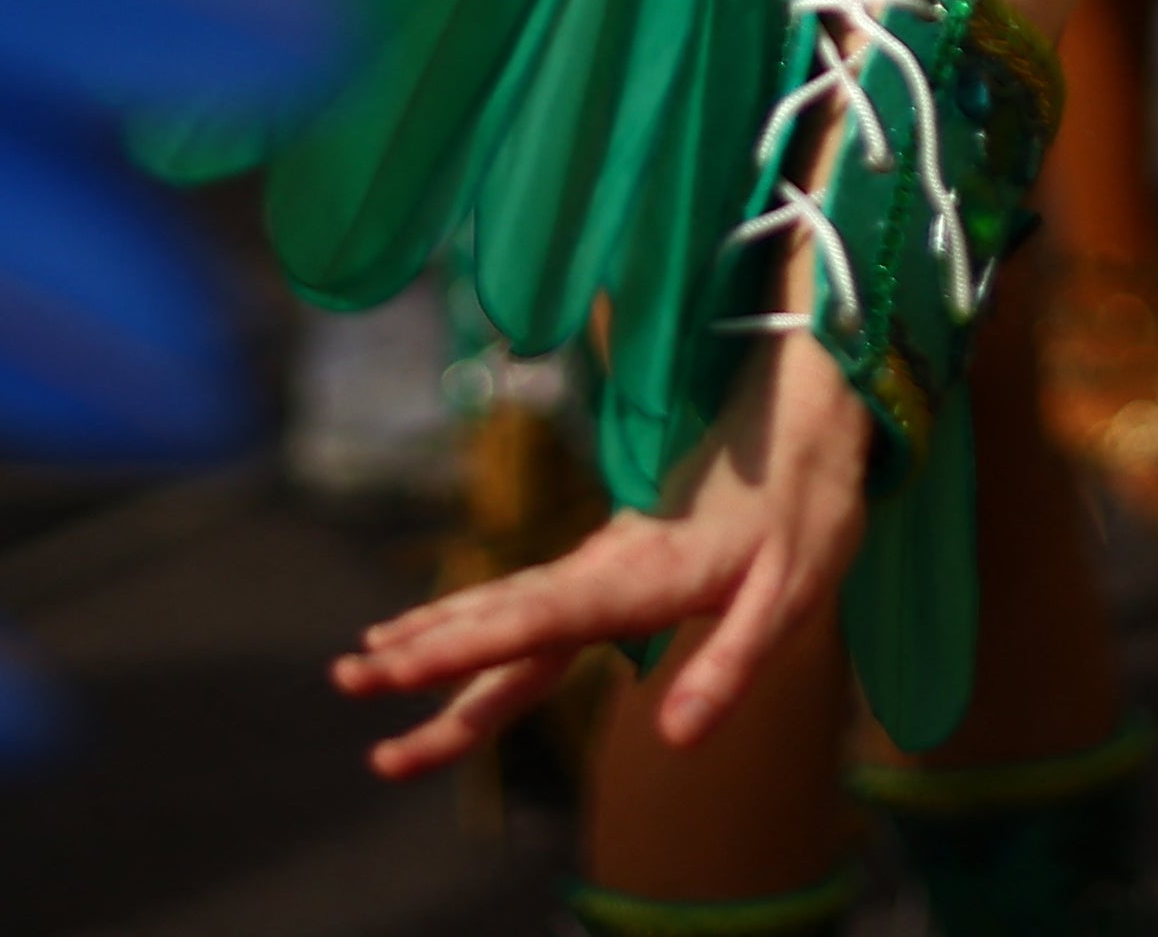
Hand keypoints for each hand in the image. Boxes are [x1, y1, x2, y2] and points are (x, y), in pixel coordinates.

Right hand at [334, 337, 870, 774]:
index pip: (536, 624)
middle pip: (500, 620)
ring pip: (502, 605)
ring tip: (361, 661)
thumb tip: (675, 742)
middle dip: (422, 656)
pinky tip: (429, 629)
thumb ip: (729, 668)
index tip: (393, 668)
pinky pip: (520, 596)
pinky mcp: (608, 560)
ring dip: (432, 634)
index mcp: (639, 578)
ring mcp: (600, 560)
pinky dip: (465, 617)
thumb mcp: (790, 598)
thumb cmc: (809, 510)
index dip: (461, 650)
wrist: (808, 416)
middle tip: (348, 681)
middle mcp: (604, 567)